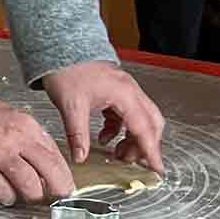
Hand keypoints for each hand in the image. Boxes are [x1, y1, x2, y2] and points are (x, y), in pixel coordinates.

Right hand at [0, 96, 74, 204]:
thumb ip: (30, 137)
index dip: (63, 174)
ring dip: (30, 195)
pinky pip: (2, 191)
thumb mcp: (12, 117)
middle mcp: (16, 141)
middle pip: (49, 171)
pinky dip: (7, 197)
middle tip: (56, 196)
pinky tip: (6, 195)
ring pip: (28, 185)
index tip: (64, 183)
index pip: (55, 155)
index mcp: (27, 127)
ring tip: (26, 195)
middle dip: (57, 188)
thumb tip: (45, 158)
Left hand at [43, 60, 165, 170]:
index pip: (144, 129)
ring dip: (132, 139)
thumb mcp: (71, 107)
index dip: (151, 151)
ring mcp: (125, 91)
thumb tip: (80, 157)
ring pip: (140, 120)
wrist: (61, 49)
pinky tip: (104, 138)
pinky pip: (126, 115)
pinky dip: (120, 130)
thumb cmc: (68, 71)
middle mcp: (130, 92)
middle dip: (144, 145)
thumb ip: (78, 135)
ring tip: (117, 154)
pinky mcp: (116, 93)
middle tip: (131, 163)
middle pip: (150, 123)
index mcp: (125, 95)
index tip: (157, 168)